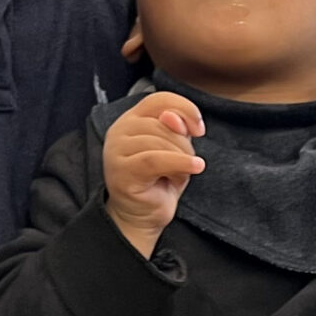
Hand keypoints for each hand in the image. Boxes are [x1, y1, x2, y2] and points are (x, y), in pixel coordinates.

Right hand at [102, 91, 203, 255]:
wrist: (142, 216)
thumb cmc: (159, 181)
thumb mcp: (175, 149)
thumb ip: (176, 129)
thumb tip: (174, 117)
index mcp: (132, 118)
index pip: (159, 99)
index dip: (184, 108)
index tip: (199, 129)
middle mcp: (119, 130)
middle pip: (163, 122)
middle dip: (184, 144)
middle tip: (185, 164)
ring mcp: (116, 150)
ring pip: (161, 142)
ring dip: (181, 159)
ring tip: (177, 175)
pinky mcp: (121, 171)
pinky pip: (156, 160)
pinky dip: (180, 163)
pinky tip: (195, 168)